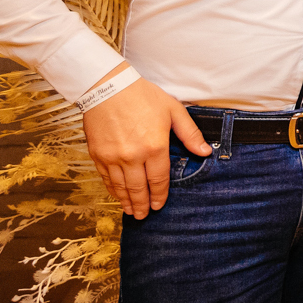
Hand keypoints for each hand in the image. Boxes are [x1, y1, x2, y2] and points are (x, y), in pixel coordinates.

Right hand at [81, 73, 208, 217]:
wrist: (108, 87)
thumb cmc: (142, 96)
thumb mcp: (173, 111)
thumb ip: (190, 134)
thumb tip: (204, 152)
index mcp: (154, 147)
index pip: (159, 180)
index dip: (160, 195)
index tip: (160, 205)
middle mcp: (133, 157)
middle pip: (139, 188)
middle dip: (143, 204)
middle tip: (145, 215)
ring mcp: (113, 157)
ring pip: (121, 187)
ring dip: (127, 201)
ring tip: (132, 211)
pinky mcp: (97, 154)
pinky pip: (106, 178)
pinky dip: (112, 189)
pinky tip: (117, 194)